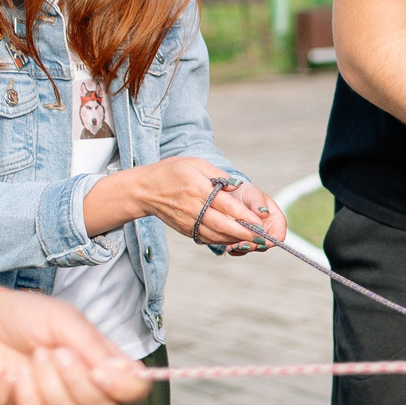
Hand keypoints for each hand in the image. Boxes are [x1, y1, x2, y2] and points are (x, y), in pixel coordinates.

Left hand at [0, 288, 148, 404]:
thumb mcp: (66, 320)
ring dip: (49, 386)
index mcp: (104, 362)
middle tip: (57, 353)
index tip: (100, 371)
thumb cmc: (27, 315)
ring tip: (36, 357)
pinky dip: (27, 397)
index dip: (123, 388)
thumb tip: (129, 373)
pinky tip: (19, 375)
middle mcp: (86, 387)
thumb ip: (96, 347)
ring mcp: (58, 403)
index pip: (133, 390)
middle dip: (78, 383)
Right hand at [97, 158, 277, 251]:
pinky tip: (235, 240)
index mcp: (196, 188)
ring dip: (236, 239)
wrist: (144, 190)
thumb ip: (218, 175)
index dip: (243, 215)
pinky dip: (223, 241)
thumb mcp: (195, 163)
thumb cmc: (171, 172)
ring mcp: (188, 221)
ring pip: (215, 235)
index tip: (260, 221)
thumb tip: (238, 185)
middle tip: (262, 237)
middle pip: (222, 224)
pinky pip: (207, 238)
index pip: (224, 205)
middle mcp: (192, 207)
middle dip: (244, 233)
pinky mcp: (185, 229)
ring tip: (254, 241)